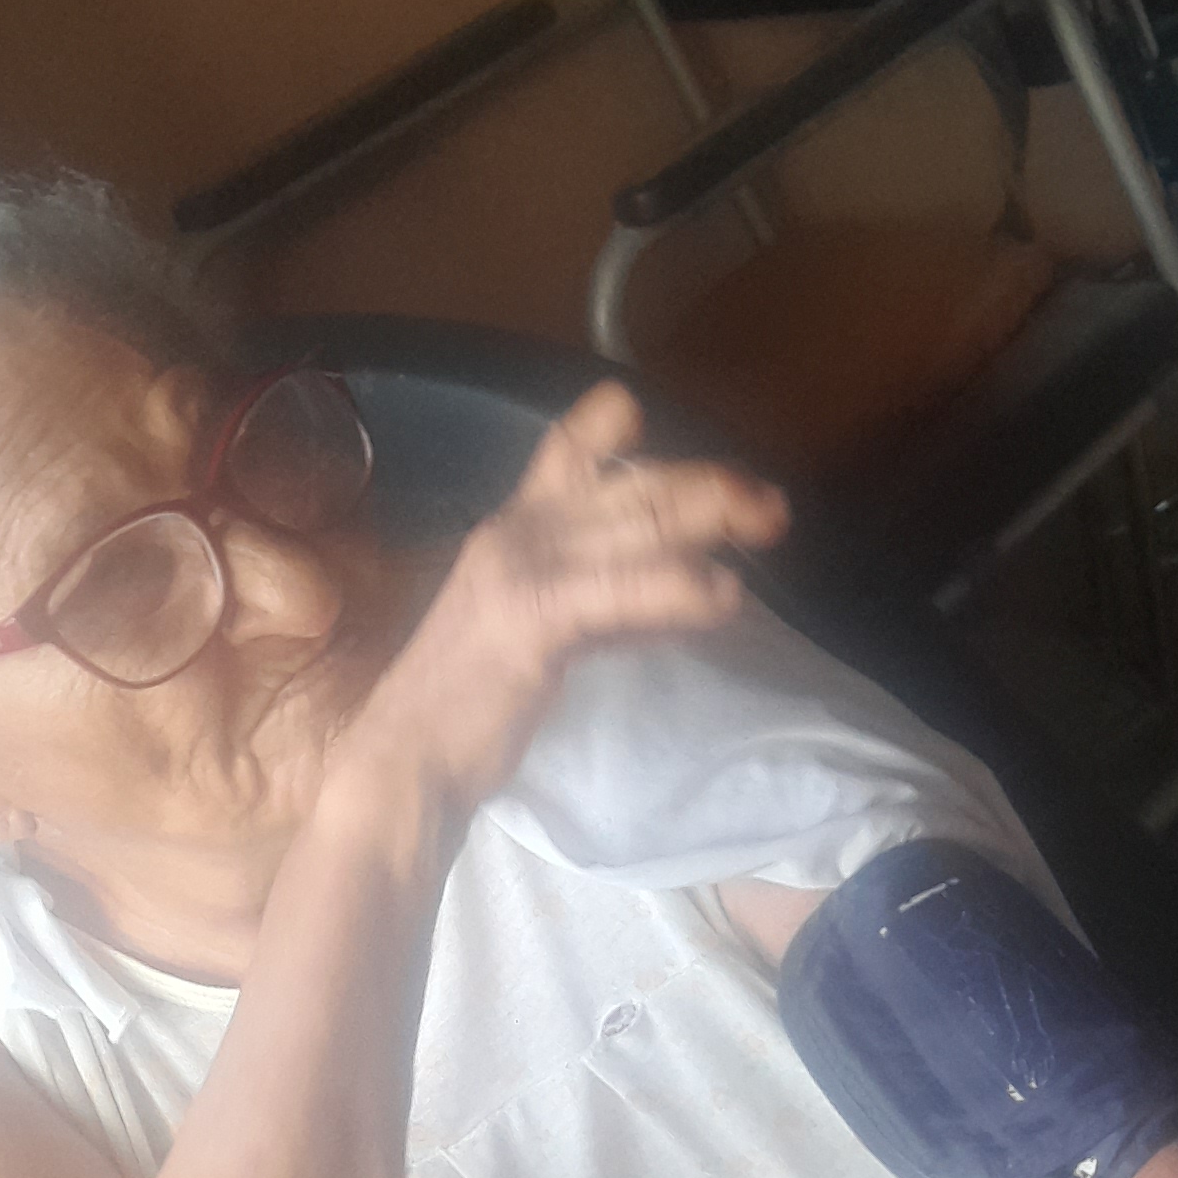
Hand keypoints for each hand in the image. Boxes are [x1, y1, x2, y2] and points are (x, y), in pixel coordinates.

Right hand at [343, 384, 785, 814]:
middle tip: (771, 500)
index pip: (564, 452)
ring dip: (710, 518)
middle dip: (706, 485)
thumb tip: (692, 583)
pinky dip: (676, 589)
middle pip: (628, 487)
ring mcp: (519, 572)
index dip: (610, 426)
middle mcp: (515, 534)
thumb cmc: (476, 706)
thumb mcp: (548, 632)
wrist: (406, 761)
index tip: (658, 416)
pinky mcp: (531, 620)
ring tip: (769, 520)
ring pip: (633, 526)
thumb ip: (613, 602)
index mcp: (513, 531)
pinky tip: (724, 596)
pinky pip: (620, 592)